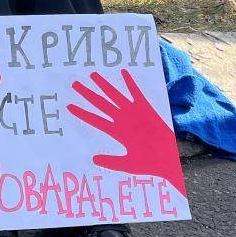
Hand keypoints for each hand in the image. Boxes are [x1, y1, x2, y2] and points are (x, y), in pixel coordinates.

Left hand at [68, 69, 186, 196]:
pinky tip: (123, 72)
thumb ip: (111, 162)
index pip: (95, 119)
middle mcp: (122, 119)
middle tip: (75, 84)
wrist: (167, 160)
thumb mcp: (127, 164)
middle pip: (101, 104)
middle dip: (88, 94)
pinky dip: (130, 83)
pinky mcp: (146, 109)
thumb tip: (94, 159)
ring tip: (93, 75)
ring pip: (115, 95)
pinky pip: (136, 93)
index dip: (82, 113)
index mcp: (116, 131)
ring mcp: (133, 113)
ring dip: (104, 85)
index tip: (69, 106)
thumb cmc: (148, 163)